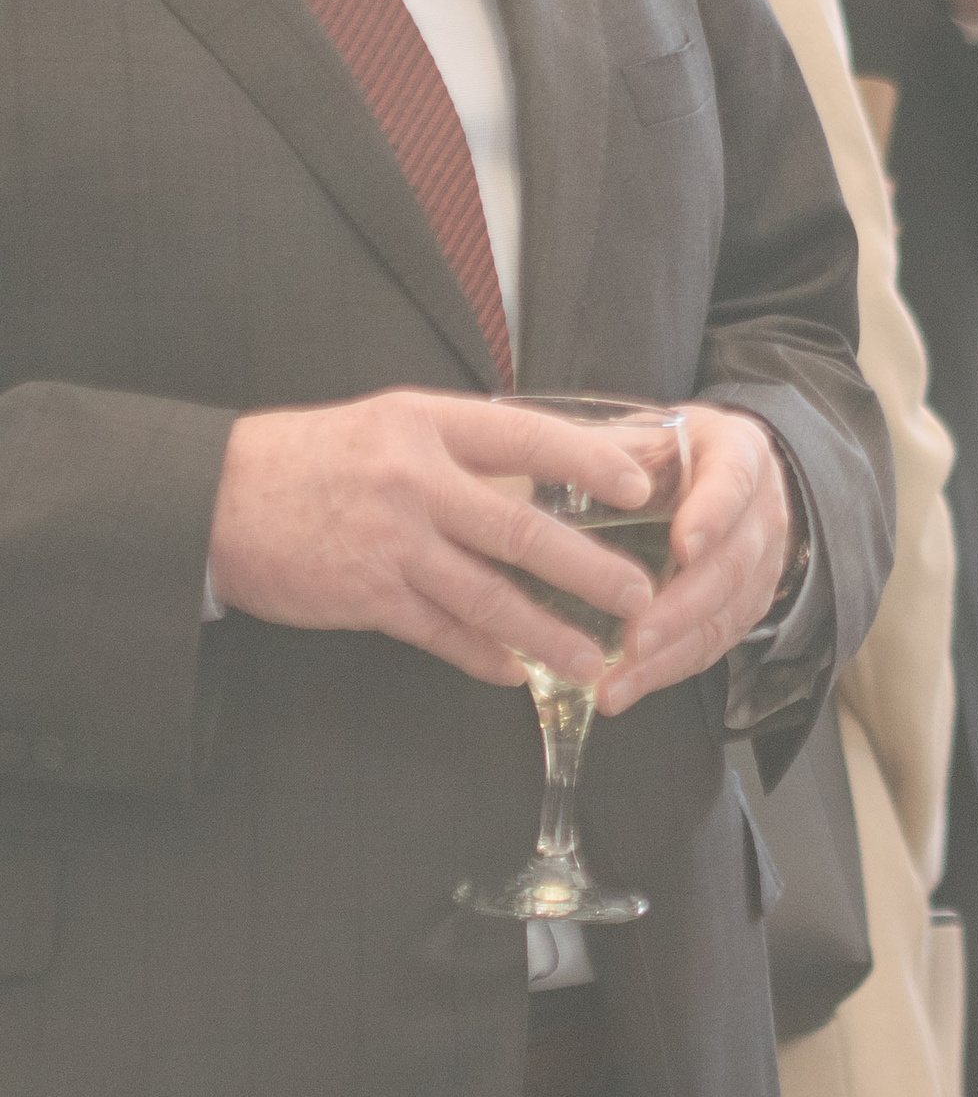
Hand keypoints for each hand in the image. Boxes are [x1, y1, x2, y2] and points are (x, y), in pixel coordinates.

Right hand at [206, 391, 658, 689]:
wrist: (216, 499)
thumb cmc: (320, 456)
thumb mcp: (396, 424)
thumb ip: (468, 447)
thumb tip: (554, 473)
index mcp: (429, 425)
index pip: (528, 438)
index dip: (590, 461)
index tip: (641, 486)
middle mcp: (416, 482)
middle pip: (521, 530)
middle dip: (589, 569)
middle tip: (640, 594)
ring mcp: (392, 544)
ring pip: (487, 595)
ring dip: (545, 632)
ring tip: (590, 658)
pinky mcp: (365, 597)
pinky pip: (439, 632)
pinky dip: (481, 655)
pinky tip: (515, 673)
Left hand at [600, 405, 800, 711]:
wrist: (716, 471)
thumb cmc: (668, 452)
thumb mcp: (646, 431)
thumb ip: (611, 450)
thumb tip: (551, 470)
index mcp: (739, 452)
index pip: (733, 482)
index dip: (712, 515)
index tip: (681, 545)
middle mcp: (763, 509)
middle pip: (733, 562)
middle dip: (682, 607)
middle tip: (633, 639)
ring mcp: (764, 561)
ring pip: (728, 612)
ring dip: (672, 652)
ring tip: (618, 682)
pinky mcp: (749, 603)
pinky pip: (717, 642)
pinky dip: (672, 669)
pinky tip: (626, 688)